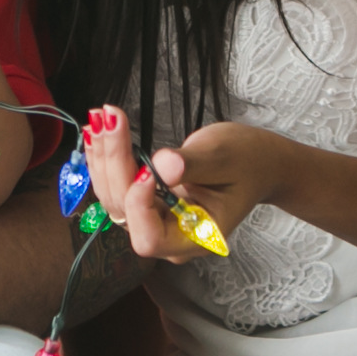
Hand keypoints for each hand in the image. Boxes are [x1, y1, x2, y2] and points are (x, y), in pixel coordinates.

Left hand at [80, 106, 287, 264]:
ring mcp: (155, 220)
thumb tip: (163, 165)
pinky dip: (106, 157)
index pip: (150, 237)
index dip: (139, 204)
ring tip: (100, 117)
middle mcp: (169, 236)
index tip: (145, 165)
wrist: (257, 163)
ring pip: (114, 196)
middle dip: (114, 164)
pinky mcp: (146, 203)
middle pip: (125, 211)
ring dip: (103, 156)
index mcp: (194, 238)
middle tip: (109, 118)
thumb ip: (192, 165)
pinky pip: (117, 185)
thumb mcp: (224, 159)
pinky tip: (99, 130)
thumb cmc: (248, 163)